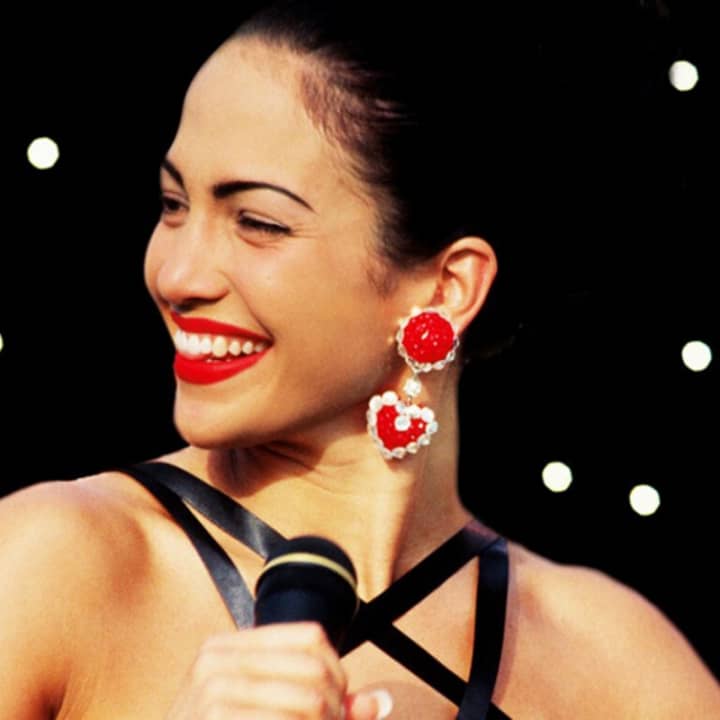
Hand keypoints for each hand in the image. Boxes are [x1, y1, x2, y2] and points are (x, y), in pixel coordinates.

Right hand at [166, 622, 391, 718]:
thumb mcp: (261, 713)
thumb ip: (319, 704)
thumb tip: (381, 702)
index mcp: (227, 647)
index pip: (310, 636)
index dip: (337, 670)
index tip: (337, 703)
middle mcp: (216, 660)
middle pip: (313, 668)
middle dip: (335, 707)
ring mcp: (211, 692)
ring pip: (306, 700)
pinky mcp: (215, 718)